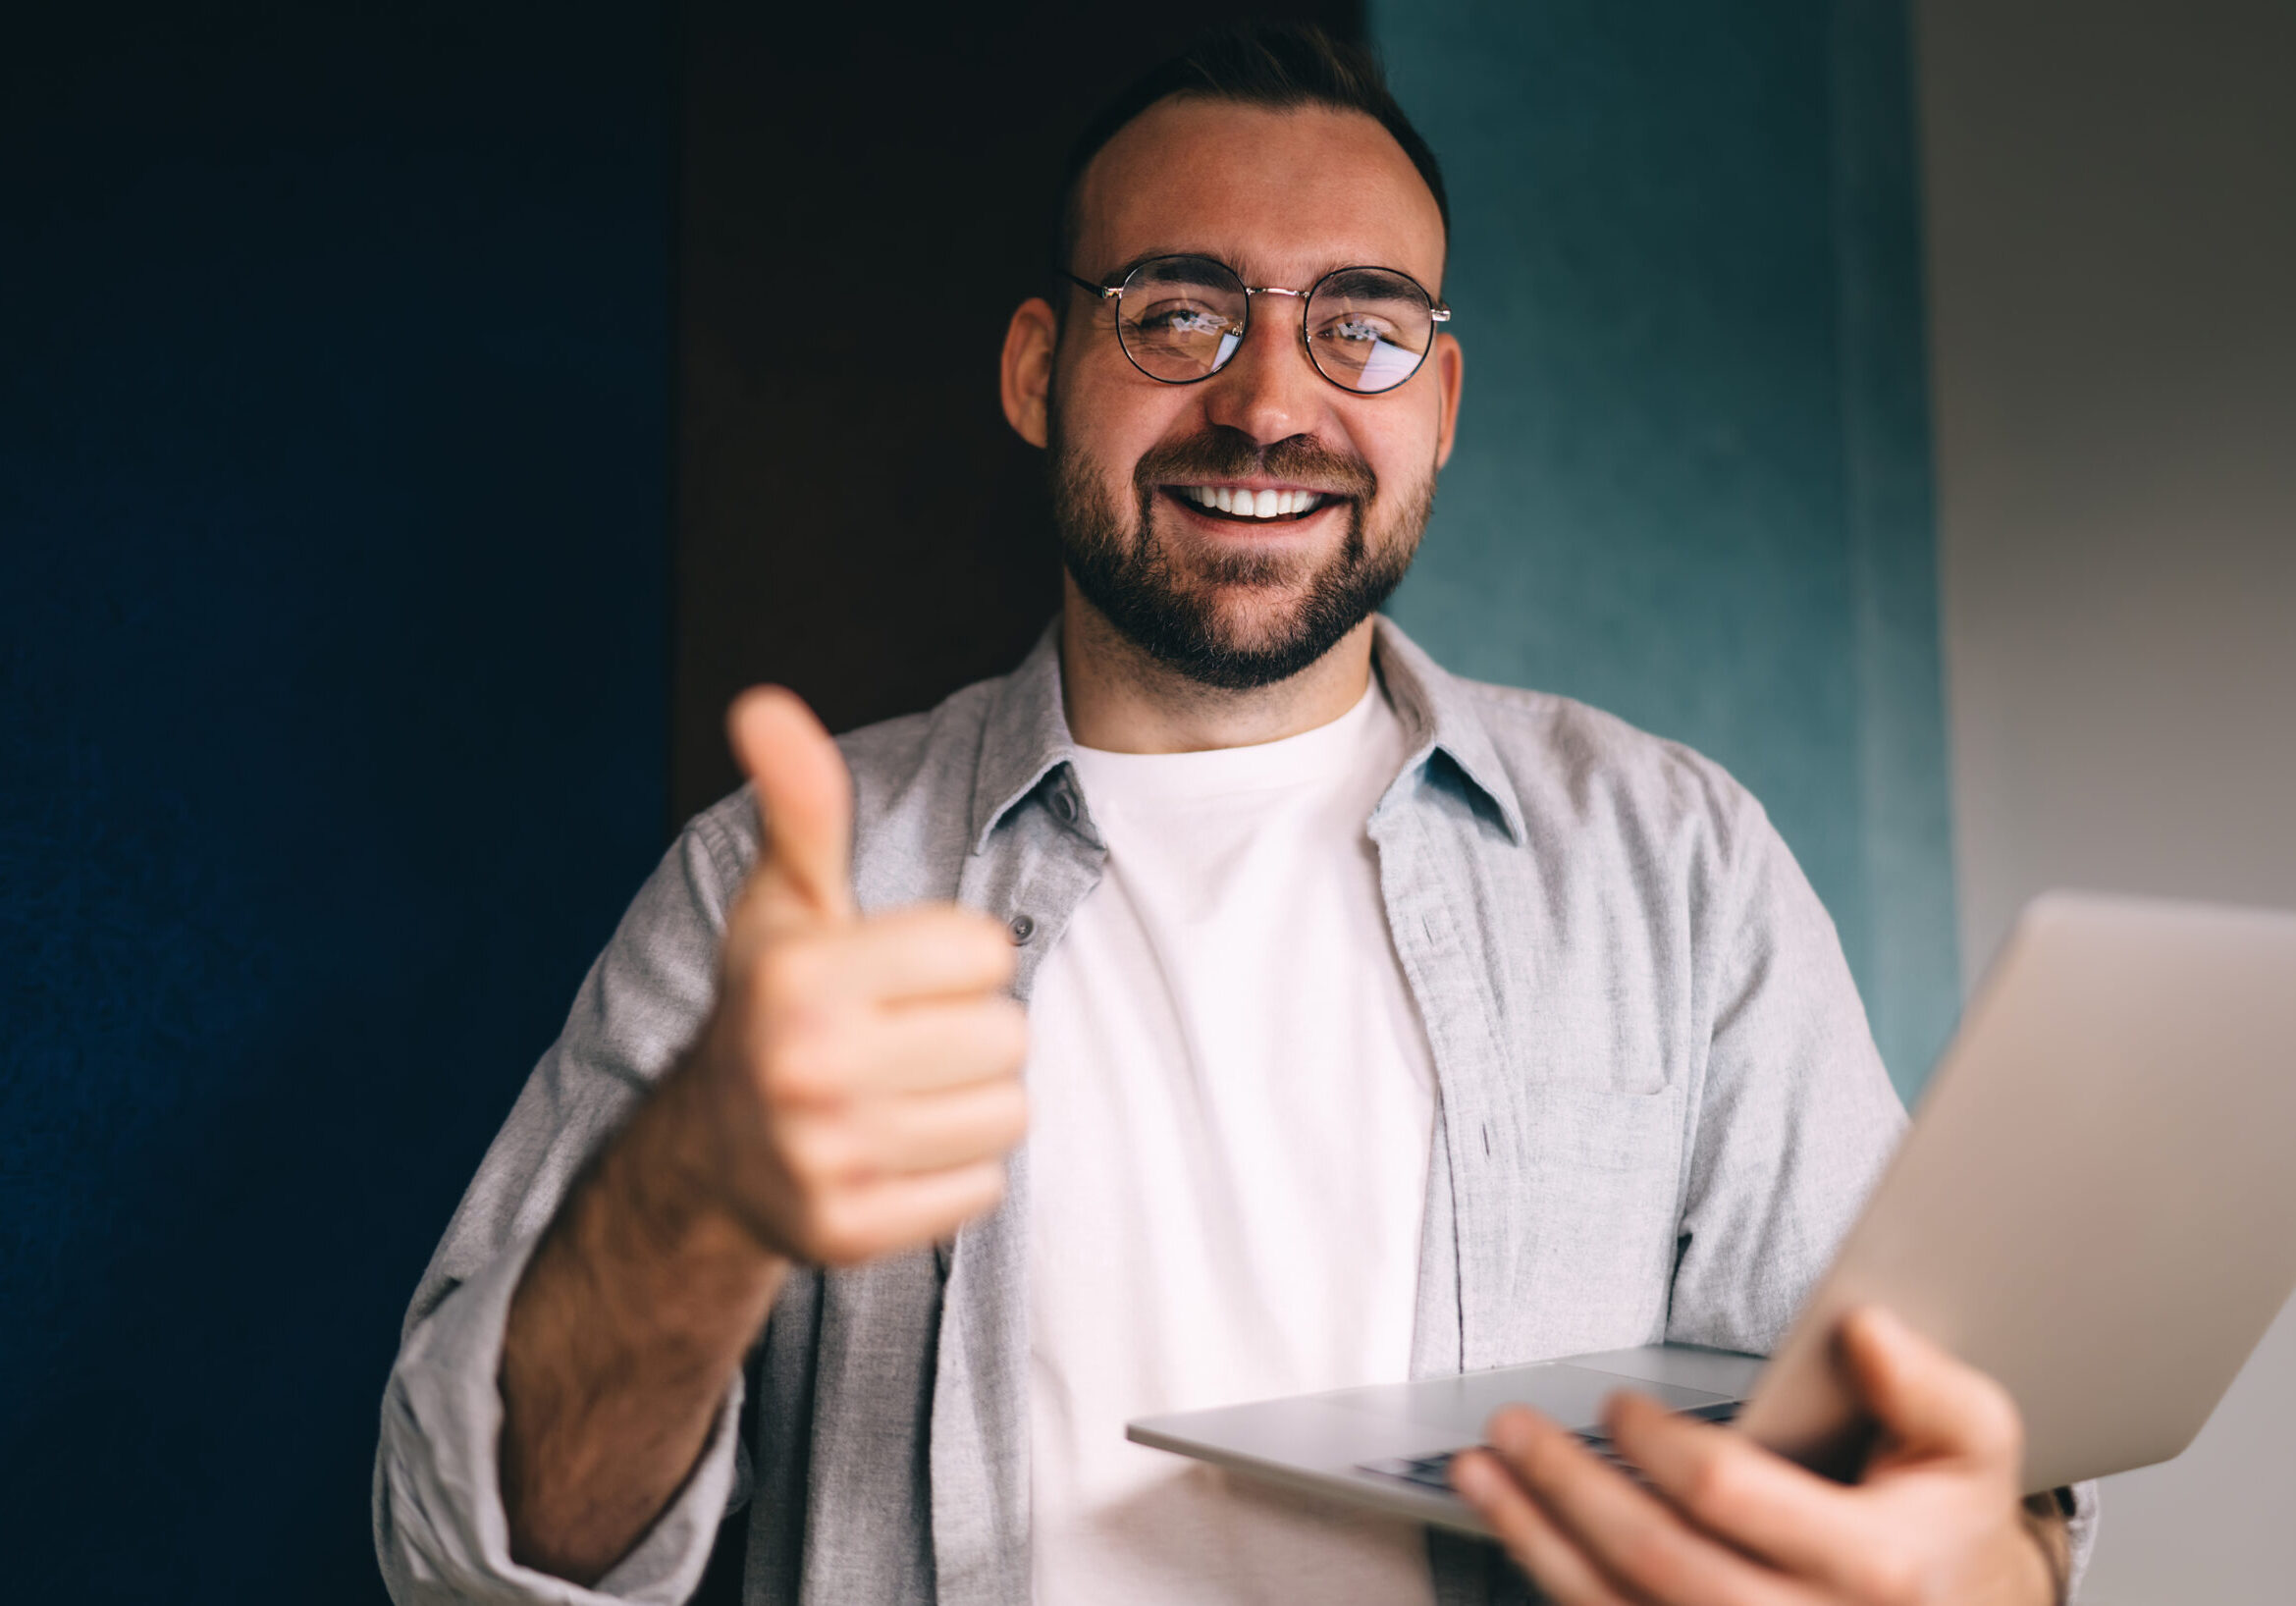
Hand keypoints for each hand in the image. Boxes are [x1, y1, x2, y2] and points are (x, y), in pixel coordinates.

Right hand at [680, 686, 1028, 1266]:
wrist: (711, 1151)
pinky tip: (896, 1151)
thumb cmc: (775, 1001)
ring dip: (971, 1103)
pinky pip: (983, 1191)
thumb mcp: (787, 900)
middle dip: (971, 1031)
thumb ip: (800, 806)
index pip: (986, 951)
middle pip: (1008, 1036)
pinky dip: (955, 1173)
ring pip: (1007, 1116)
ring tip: (903, 1092)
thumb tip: (765, 705)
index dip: (956, 957)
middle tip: (902, 1038)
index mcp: (800, 978)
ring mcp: (824, 1160)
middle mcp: (805, 1071)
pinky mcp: (849, 1234)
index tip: (899, 973)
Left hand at [1450, 1307, 2063, 1605]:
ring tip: (1482, 1478)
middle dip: (1572, 1490)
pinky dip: (1562, 1586)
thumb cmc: (1945, 1522)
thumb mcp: (1973, 1444)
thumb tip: (1865, 1331)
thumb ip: (1931, 1385)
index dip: (1659, 1444)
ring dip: (1537, 1542)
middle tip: (1511, 1430)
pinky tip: (1524, 1537)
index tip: (1617, 1404)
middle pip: (1661, 1564)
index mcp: (1881, 1568)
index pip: (1732, 1497)